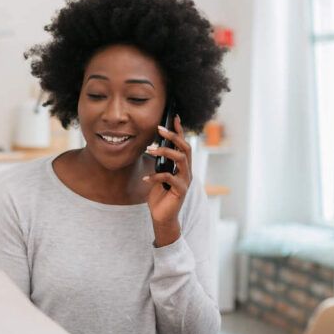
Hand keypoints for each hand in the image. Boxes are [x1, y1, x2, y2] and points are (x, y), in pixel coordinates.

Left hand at [143, 114, 190, 245]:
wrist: (162, 217)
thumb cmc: (159, 196)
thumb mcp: (158, 175)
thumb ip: (160, 163)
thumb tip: (154, 148)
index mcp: (182, 166)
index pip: (184, 144)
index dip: (180, 130)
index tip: (174, 117)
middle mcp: (187, 171)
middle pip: (185, 148)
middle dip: (173, 136)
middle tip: (159, 129)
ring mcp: (185, 180)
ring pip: (180, 159)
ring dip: (164, 152)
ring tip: (149, 150)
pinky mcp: (180, 191)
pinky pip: (169, 178)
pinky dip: (155, 176)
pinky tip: (145, 179)